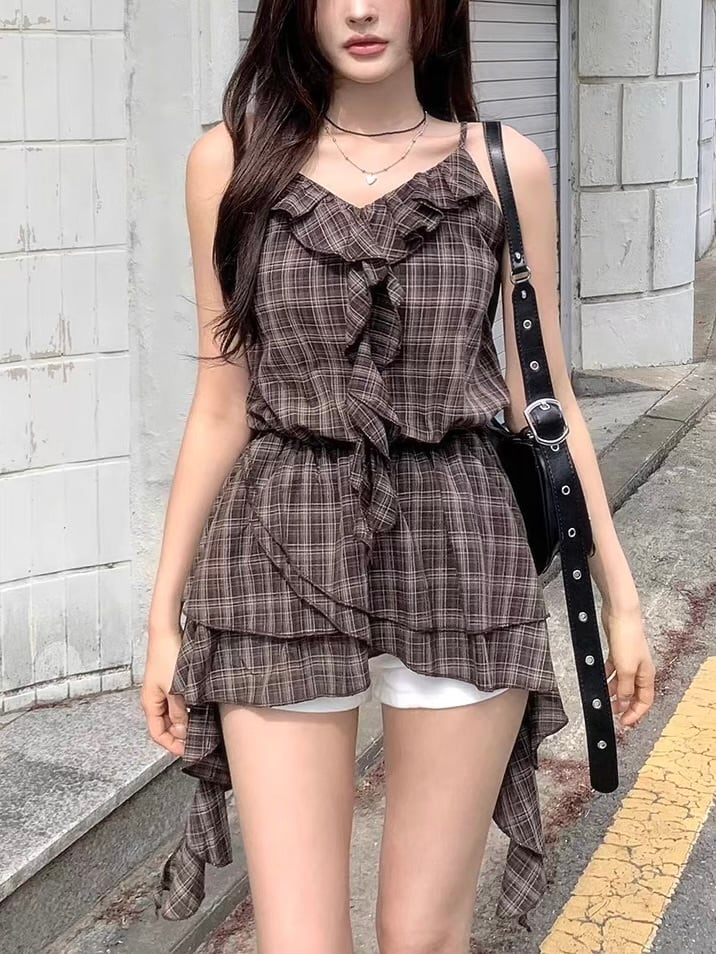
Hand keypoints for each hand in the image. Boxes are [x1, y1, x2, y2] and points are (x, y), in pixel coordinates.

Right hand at [140, 624, 187, 756]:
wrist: (166, 632)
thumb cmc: (168, 657)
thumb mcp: (176, 689)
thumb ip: (180, 713)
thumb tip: (183, 732)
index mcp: (150, 704)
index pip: (157, 734)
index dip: (171, 745)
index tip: (187, 751)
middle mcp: (153, 699)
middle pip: (164, 726)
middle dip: (178, 736)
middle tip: (196, 742)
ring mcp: (160, 691)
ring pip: (171, 715)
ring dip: (183, 722)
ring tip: (199, 727)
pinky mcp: (168, 682)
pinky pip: (175, 704)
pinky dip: (184, 710)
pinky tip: (196, 709)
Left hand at [601, 604, 655, 727]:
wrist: (620, 614)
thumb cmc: (628, 637)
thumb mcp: (626, 669)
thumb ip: (625, 688)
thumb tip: (624, 702)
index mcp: (646, 675)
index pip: (645, 701)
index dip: (635, 714)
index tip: (624, 722)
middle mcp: (639, 669)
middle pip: (633, 693)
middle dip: (624, 705)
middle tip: (612, 713)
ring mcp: (628, 660)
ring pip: (621, 683)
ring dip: (613, 692)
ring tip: (603, 699)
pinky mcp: (617, 652)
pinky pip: (613, 670)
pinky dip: (606, 677)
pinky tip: (599, 680)